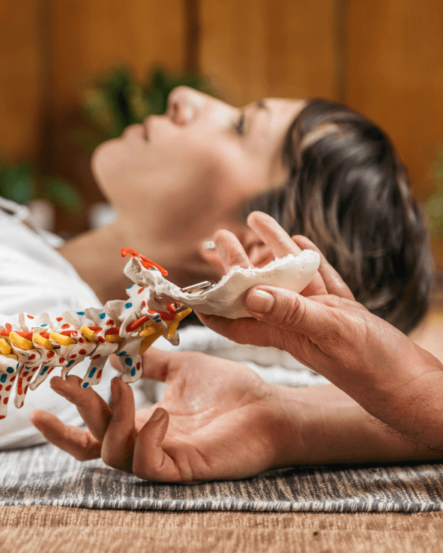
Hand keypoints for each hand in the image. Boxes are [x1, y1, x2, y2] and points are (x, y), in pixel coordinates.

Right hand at [29, 349, 300, 482]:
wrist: (272, 406)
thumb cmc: (230, 391)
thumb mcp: (179, 367)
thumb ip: (147, 360)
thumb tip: (115, 344)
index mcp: (139, 425)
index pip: (92, 432)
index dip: (64, 422)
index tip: (45, 393)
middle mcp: (145, 445)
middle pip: (93, 444)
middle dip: (75, 413)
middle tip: (64, 382)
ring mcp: (163, 459)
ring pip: (115, 454)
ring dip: (112, 416)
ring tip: (122, 384)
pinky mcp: (185, 469)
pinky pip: (149, 465)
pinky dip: (146, 438)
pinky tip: (160, 413)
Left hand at [201, 212, 442, 448]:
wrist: (415, 387)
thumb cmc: (374, 366)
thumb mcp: (330, 333)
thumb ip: (293, 313)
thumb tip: (250, 293)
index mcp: (285, 334)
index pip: (237, 320)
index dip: (212, 307)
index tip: (190, 290)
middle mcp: (298, 325)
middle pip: (258, 289)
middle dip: (237, 264)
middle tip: (219, 235)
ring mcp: (323, 317)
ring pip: (291, 277)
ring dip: (274, 250)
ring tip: (256, 219)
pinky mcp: (347, 313)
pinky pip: (322, 281)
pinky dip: (311, 260)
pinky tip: (302, 240)